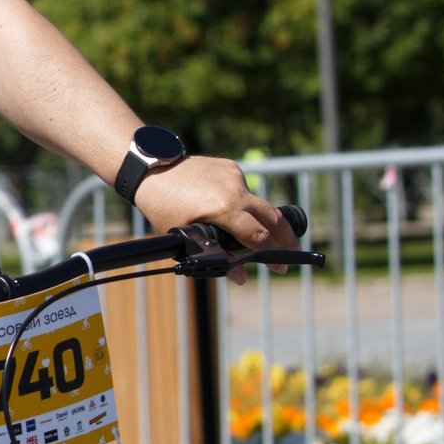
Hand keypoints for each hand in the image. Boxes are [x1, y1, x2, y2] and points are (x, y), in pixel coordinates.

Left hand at [133, 157, 296, 278]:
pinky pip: (243, 190)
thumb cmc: (163, 207)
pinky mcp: (232, 167)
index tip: (280, 267)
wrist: (152, 170)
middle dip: (287, 238)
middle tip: (291, 253)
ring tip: (238, 230)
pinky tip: (220, 207)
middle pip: (274, 217)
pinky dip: (239, 203)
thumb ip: (217, 258)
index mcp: (225, 208)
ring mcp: (236, 176)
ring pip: (257, 204)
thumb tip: (241, 277)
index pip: (260, 236)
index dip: (273, 255)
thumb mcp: (186, 239)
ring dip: (256, 219)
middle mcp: (236, 189)